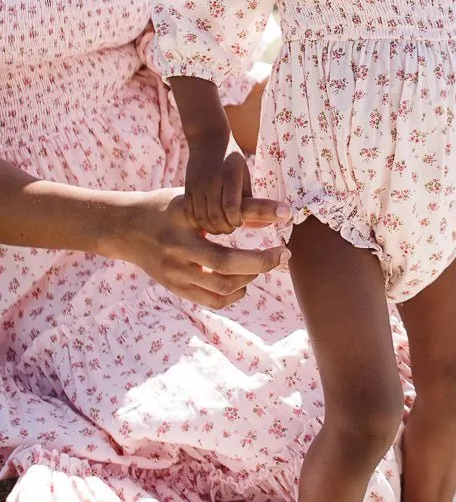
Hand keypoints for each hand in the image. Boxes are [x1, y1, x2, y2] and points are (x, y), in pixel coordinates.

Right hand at [111, 189, 290, 309]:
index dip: (258, 244)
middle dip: (261, 264)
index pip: (227, 244)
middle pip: (227, 271)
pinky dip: (233, 295)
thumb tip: (265, 214)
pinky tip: (243, 282)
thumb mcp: (189, 200)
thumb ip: (223, 208)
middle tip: (281, 254)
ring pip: (221, 291)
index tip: (284, 235)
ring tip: (260, 265)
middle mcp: (177, 258)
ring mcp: (176, 277)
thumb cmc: (161, 208)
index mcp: (182, 231)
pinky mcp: (176, 288)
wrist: (124, 228)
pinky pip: (211, 301)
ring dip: (248, 279)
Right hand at [185, 134, 252, 234]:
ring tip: (220, 226)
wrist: (207, 140)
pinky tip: (206, 221)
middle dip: (225, 227)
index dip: (236, 220)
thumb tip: (259, 218)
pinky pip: (189, 212)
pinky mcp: (187, 189)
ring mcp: (197, 186)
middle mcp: (212, 182)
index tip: (240, 222)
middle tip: (231, 227)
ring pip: (201, 217)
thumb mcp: (244, 173)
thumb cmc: (232, 159)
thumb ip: (247, 195)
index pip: (231, 207)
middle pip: (216, 216)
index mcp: (230, 177)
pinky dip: (198, 221)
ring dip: (212, 227)